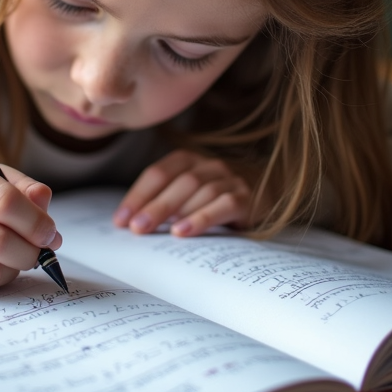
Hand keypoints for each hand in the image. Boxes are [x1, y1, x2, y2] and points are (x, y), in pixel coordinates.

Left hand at [113, 150, 252, 236]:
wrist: (270, 191)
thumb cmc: (218, 197)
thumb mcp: (191, 193)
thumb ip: (166, 200)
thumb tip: (131, 223)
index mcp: (189, 160)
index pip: (158, 173)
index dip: (137, 195)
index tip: (121, 221)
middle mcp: (210, 165)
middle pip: (178, 182)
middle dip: (153, 205)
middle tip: (135, 228)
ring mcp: (231, 179)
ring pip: (201, 190)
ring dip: (175, 211)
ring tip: (155, 232)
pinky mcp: (248, 198)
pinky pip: (224, 205)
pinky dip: (202, 218)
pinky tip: (184, 231)